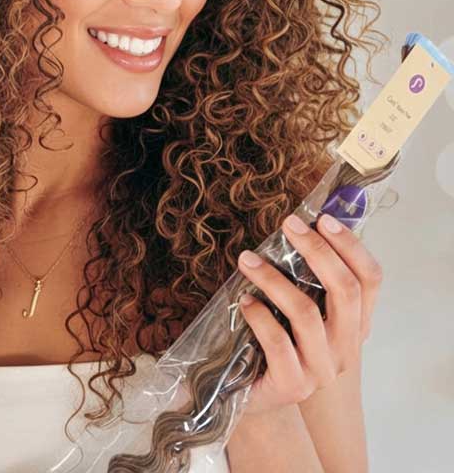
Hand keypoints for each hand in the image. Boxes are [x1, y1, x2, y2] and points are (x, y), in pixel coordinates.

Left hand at [235, 212, 382, 416]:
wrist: (262, 395)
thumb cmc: (280, 341)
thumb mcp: (301, 309)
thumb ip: (306, 278)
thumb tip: (295, 226)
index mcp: (355, 323)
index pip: (370, 279)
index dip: (351, 245)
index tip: (322, 218)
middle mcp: (345, 346)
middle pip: (345, 290)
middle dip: (316, 251)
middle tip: (288, 224)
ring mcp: (322, 368)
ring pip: (306, 313)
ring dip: (273, 279)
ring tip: (246, 259)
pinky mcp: (293, 384)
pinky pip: (278, 341)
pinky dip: (259, 315)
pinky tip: (244, 301)